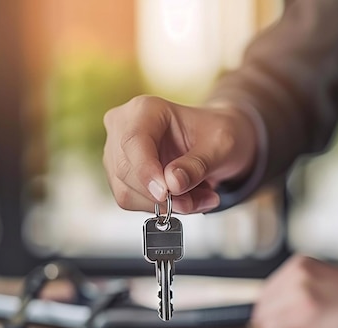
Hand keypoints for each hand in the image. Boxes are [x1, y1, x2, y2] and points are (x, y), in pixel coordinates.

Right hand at [102, 95, 257, 213]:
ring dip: (166, 205)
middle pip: (126, 171)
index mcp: (145, 109)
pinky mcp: (119, 176)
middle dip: (163, 195)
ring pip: (127, 192)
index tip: (166, 193)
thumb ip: (197, 165)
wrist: (214, 141)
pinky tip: (187, 198)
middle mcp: (123, 127)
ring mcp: (117, 153)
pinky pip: (132, 201)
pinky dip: (162, 208)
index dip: (146, 171)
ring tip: (200, 197)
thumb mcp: (220, 146)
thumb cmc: (216, 133)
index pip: (134, 141)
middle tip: (199, 200)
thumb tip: (173, 184)